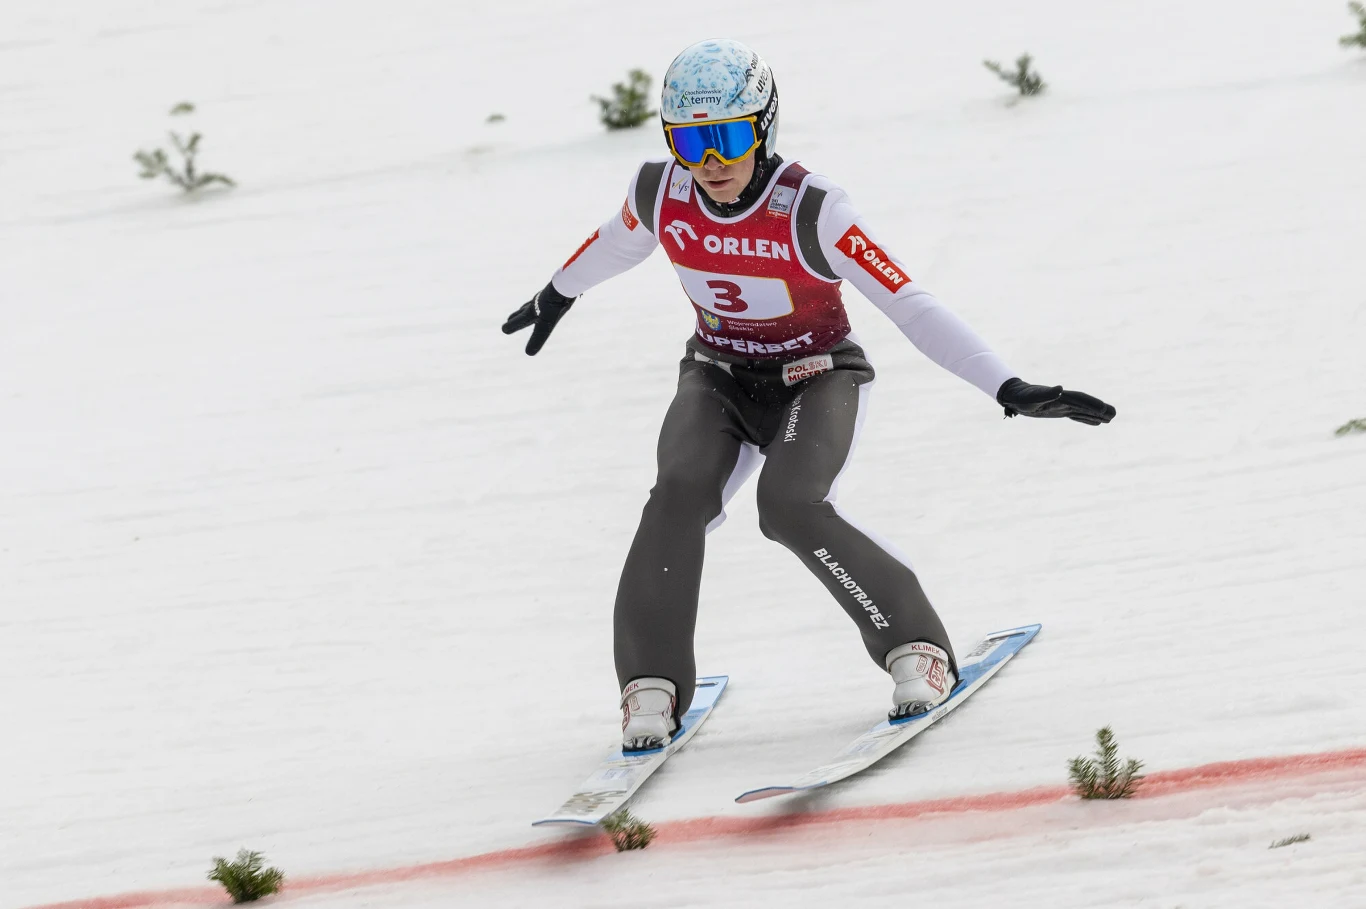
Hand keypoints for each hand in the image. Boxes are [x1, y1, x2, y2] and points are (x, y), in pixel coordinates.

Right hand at [502, 281, 575, 355]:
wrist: (564, 287)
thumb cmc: (553, 307)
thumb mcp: (546, 326)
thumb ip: (537, 339)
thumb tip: (528, 354)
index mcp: (530, 312)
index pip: (518, 321)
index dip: (511, 326)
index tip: (504, 330)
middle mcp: (535, 304)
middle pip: (521, 311)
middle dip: (515, 316)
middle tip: (509, 319)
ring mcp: (544, 297)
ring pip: (532, 303)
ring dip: (527, 307)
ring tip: (527, 308)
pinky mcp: (554, 292)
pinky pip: (546, 297)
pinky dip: (543, 300)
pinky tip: (549, 300)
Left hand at [996, 377, 1115, 424]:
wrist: (1015, 395)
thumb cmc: (1022, 397)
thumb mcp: (1032, 397)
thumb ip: (1045, 393)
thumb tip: (1059, 389)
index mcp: (1060, 397)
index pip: (1080, 400)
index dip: (1092, 404)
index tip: (1104, 410)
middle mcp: (1064, 400)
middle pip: (1086, 404)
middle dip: (1100, 409)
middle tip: (1114, 414)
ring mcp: (1063, 406)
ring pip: (1084, 410)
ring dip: (1096, 414)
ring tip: (1110, 418)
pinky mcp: (1060, 411)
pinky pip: (1077, 414)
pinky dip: (1087, 418)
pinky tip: (1096, 422)